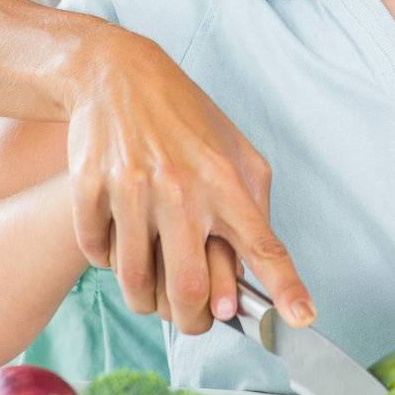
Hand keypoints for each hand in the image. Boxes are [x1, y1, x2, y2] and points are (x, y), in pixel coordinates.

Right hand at [64, 28, 313, 335]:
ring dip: (148, 302)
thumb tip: (250, 275)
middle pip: (190, 290)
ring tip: (156, 290)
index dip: (285, 287)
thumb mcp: (234, 150)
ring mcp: (132, 189)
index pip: (262, 244)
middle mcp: (181, 187)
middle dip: (195, 321)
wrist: (118, 74)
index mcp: (225, 179)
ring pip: (137, 285)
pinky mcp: (90, 189)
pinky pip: (99, 257)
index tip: (303, 319)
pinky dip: (111, 262)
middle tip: (197, 317)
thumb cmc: (184, 117)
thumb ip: (250, 207)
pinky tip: (123, 240)